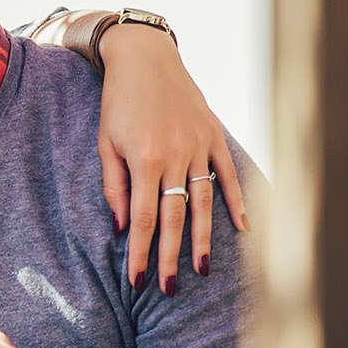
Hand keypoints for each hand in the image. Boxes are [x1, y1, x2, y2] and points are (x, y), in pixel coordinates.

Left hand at [95, 23, 248, 295]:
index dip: (139, 252)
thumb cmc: (118, 102)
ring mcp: (198, 146)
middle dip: (170, 256)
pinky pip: (228, 175)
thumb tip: (123, 226)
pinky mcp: (214, 136)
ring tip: (202, 269)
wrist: (145, 58)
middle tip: (169, 289)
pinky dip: (236, 202)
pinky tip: (242, 229)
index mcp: (144, 160)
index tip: (135, 279)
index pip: (142, 219)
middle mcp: (175, 156)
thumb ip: (114, 185)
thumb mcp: (105, 142)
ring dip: (204, 239)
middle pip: (174, 218)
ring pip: (204, 202)